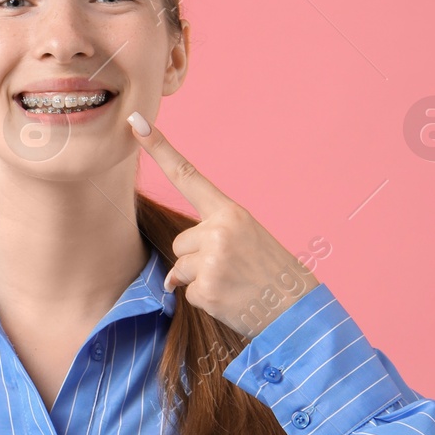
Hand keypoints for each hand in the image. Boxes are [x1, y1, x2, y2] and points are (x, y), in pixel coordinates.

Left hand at [128, 111, 318, 338]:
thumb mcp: (247, 241)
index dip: (159, 150)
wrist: (298, 311)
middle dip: (196, 259)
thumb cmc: (271, 274)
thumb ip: (210, 241)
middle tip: (232, 270)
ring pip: (179, 269)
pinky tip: (230, 299)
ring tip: (233, 284)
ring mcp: (212, 259)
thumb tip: (171, 276)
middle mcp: (220, 230)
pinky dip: (204, 300)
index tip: (136, 124)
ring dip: (199, 280)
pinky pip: (186, 293)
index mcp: (231, 212)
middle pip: (179, 241)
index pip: (188, 176)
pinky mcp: (206, 288)